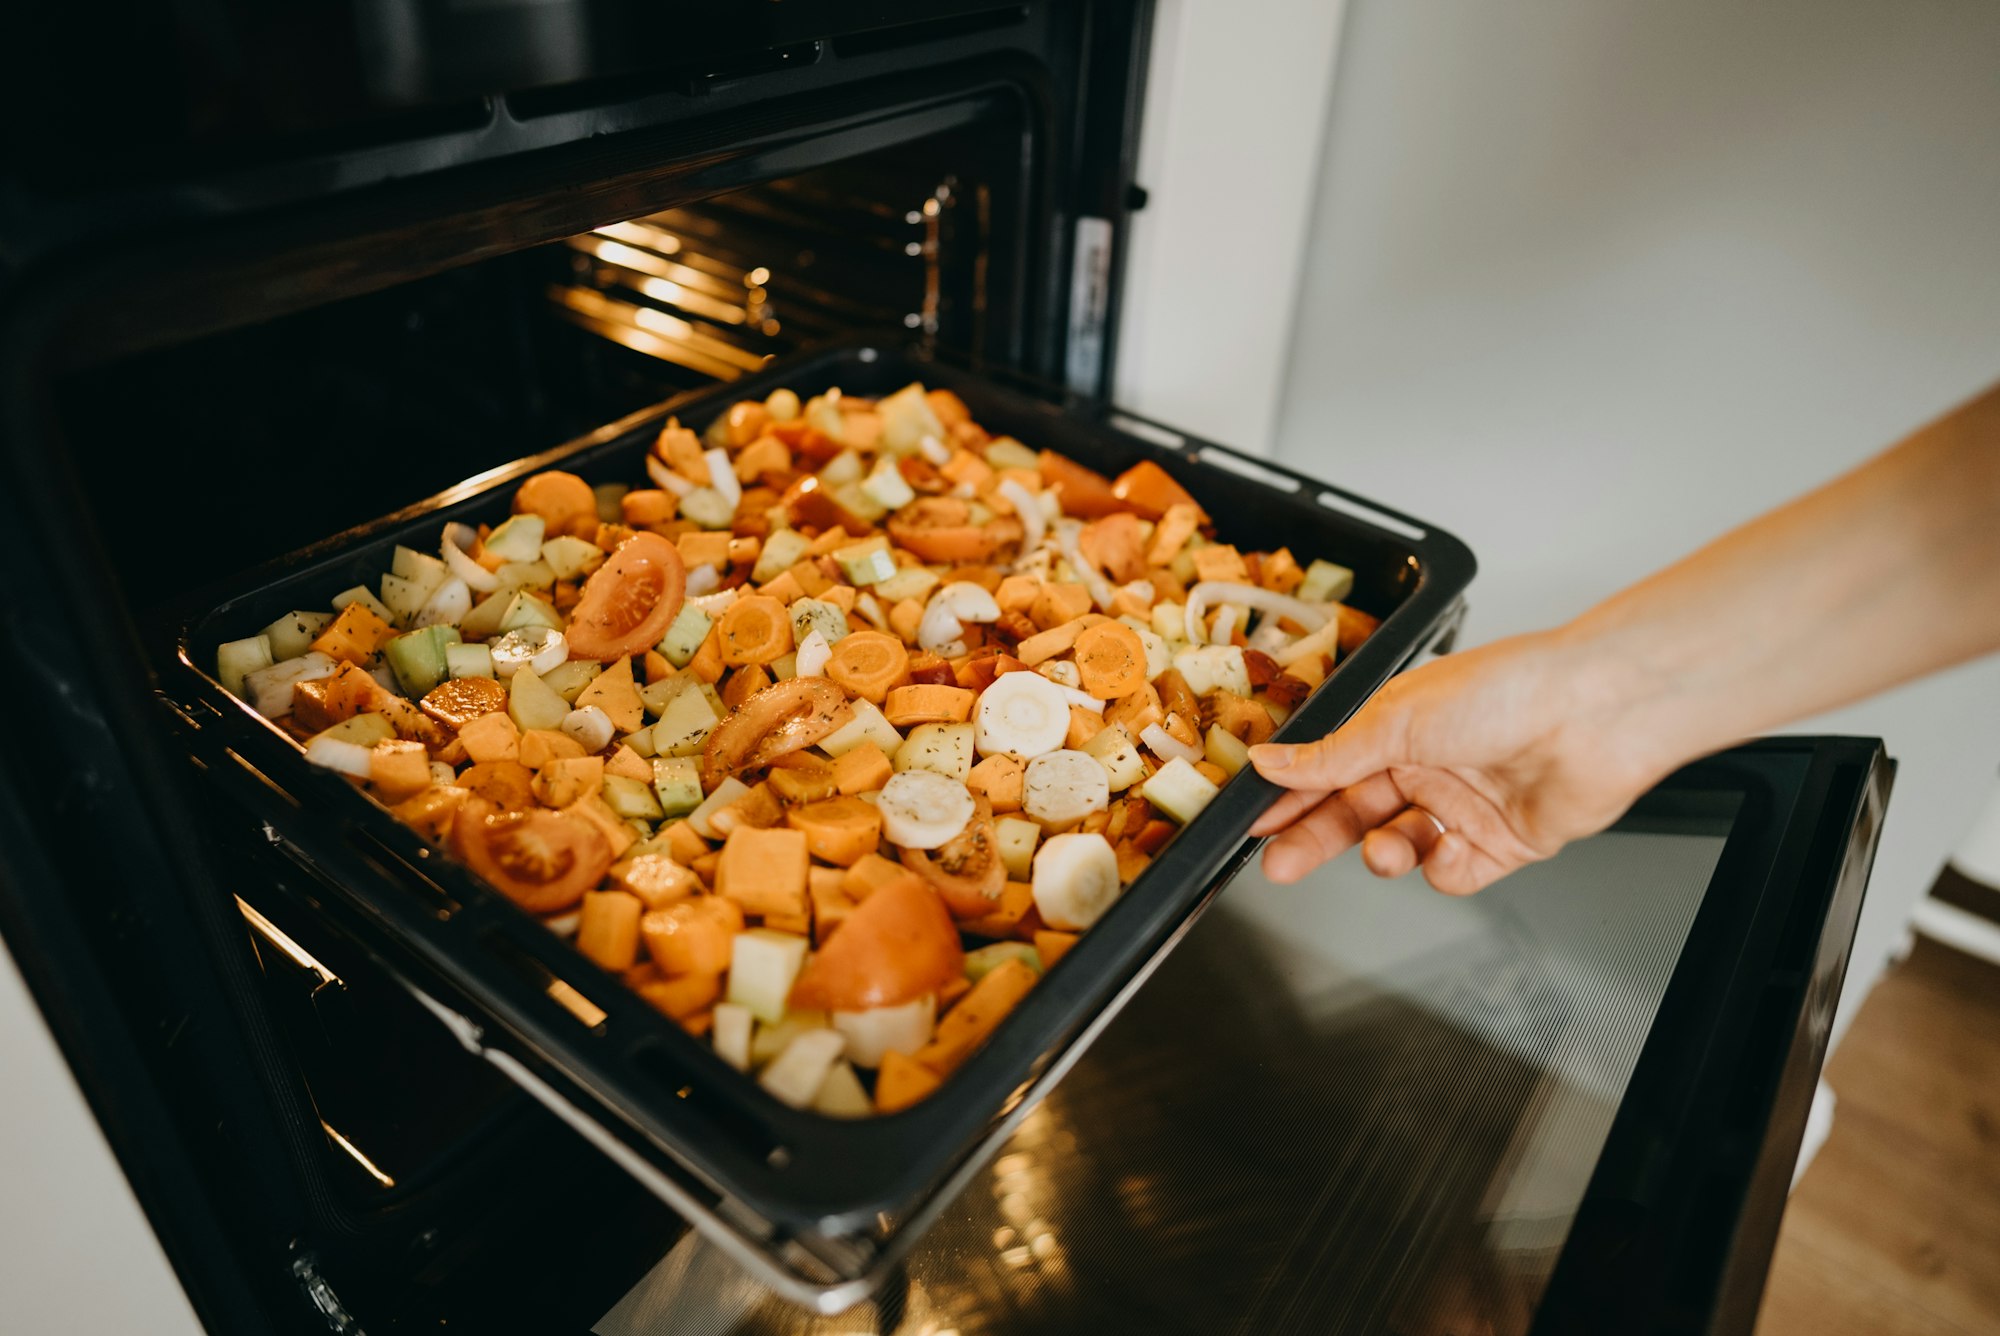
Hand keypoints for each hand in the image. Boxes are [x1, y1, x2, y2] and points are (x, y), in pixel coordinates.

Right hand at [1247, 630, 1665, 893]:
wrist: (1594, 714)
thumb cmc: (1505, 690)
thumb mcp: (1395, 719)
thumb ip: (1330, 755)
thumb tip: (1269, 763)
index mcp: (1396, 727)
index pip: (1327, 770)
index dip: (1290, 798)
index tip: (1252, 823)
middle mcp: (1428, 764)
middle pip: (1355, 813)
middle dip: (1316, 839)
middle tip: (1281, 863)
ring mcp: (1463, 805)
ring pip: (1399, 846)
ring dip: (1384, 854)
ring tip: (1385, 849)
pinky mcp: (1501, 842)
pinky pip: (1453, 872)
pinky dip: (1444, 868)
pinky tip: (1449, 849)